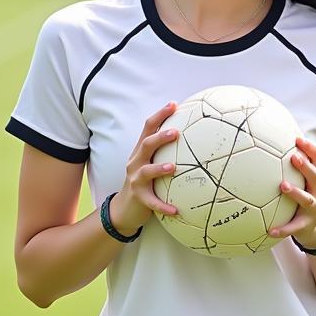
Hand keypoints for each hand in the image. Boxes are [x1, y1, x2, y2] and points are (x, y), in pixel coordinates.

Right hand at [110, 102, 179, 236]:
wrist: (124, 208)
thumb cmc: (144, 182)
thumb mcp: (150, 163)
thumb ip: (164, 151)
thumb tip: (191, 136)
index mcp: (141, 152)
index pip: (148, 128)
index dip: (160, 115)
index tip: (174, 104)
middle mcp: (136, 162)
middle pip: (146, 145)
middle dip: (159, 137)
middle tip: (176, 132)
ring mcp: (136, 180)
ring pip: (146, 171)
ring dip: (159, 169)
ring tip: (172, 167)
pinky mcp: (139, 198)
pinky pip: (152, 202)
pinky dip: (163, 205)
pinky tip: (175, 210)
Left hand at [269, 136, 315, 249]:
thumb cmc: (306, 200)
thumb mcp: (306, 184)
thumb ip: (297, 169)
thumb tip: (277, 146)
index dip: (310, 149)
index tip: (298, 139)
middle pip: (315, 177)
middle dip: (306, 167)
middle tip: (293, 157)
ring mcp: (313, 209)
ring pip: (307, 200)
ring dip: (296, 192)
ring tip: (283, 186)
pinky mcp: (305, 225)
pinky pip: (293, 227)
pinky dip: (282, 229)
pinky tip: (270, 230)